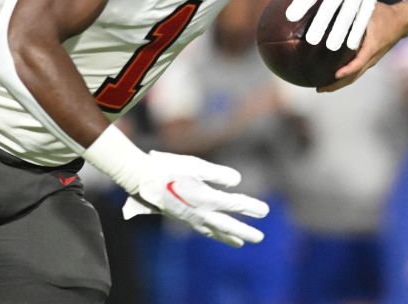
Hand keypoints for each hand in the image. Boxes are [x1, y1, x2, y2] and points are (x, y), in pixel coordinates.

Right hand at [123, 151, 268, 246]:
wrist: (142, 178)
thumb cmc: (170, 167)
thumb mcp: (197, 165)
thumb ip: (219, 174)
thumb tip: (237, 182)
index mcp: (206, 198)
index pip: (234, 205)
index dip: (251, 207)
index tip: (265, 211)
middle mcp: (200, 212)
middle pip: (227, 225)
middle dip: (244, 231)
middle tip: (260, 238)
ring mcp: (190, 217)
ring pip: (214, 231)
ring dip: (228, 237)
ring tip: (240, 243)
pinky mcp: (182, 217)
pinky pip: (201, 229)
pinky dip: (212, 233)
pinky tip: (215, 233)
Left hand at [278, 0, 407, 50]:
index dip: (303, 2)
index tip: (290, 17)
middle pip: (332, 4)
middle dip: (322, 22)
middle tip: (311, 40)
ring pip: (350, 12)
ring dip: (342, 30)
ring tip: (332, 48)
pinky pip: (365, 14)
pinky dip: (360, 29)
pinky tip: (353, 44)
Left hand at [317, 0, 407, 91]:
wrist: (403, 21)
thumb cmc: (386, 15)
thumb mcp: (370, 10)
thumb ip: (354, 11)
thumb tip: (334, 8)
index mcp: (372, 46)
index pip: (359, 62)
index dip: (347, 70)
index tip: (335, 74)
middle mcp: (372, 57)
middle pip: (354, 76)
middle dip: (337, 84)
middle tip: (320, 88)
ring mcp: (372, 60)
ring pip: (355, 76)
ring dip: (339, 84)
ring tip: (323, 87)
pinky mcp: (370, 59)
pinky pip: (357, 71)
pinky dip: (345, 77)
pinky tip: (334, 77)